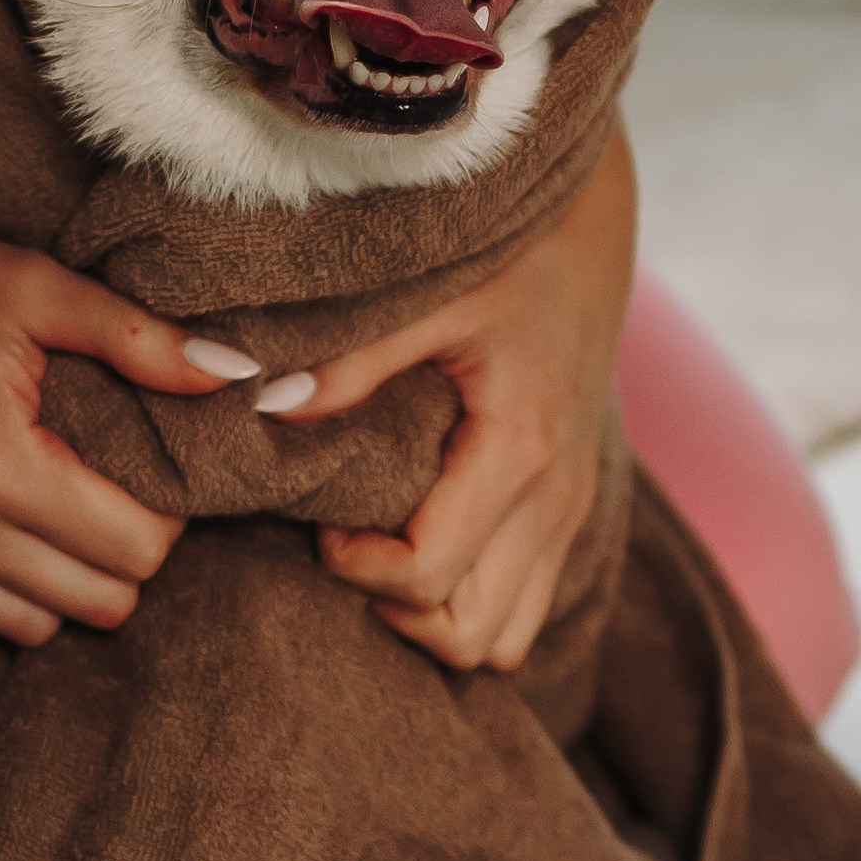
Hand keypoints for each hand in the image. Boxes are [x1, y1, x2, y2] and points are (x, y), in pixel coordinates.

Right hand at [0, 134, 252, 653]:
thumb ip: (142, 339)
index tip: (152, 477)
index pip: (132, 553)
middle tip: (112, 499)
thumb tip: (240, 376)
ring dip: (58, 586)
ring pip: (25, 630)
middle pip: (90, 605)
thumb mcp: (40, 288)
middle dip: (121, 560)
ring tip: (56, 515)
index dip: (164, 520)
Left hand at [270, 122, 635, 672]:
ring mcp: (573, 510)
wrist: (592, 222)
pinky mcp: (573, 506)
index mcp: (519, 450)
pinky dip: (470, 602)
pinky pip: (524, 603)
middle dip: (394, 612)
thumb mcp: (433, 296)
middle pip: (470, 633)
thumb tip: (268, 406)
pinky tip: (421, 549)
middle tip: (342, 548)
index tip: (319, 524)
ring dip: (435, 618)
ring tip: (379, 557)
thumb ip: (354, 361)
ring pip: (506, 638)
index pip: (428, 574)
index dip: (357, 568)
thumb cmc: (513, 251)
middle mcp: (557, 498)